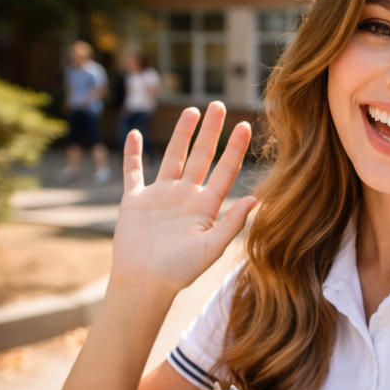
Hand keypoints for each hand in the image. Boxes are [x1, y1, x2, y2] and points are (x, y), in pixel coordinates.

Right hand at [111, 101, 257, 294]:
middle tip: (219, 105)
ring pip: (172, 157)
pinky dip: (131, 153)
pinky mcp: (135, 200)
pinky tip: (132, 133)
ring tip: (192, 111)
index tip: (245, 125)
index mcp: (206, 206)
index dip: (235, 148)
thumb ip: (233, 222)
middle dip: (210, 132)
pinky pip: (133, 171)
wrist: (145, 283)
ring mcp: (160, 196)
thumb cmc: (180, 271)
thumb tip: (257, 198)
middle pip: (201, 156)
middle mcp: (186, 196)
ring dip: (181, 134)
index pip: (225, 170)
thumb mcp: (212, 246)